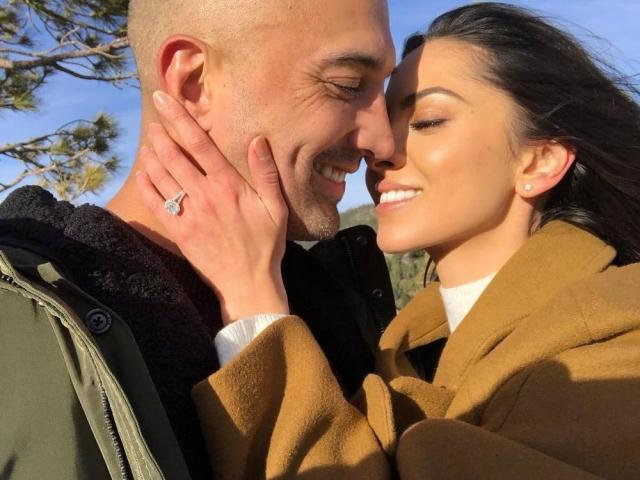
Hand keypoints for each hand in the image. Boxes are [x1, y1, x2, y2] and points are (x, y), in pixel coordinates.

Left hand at [135, 91, 288, 324]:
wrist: (248, 284)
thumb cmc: (266, 246)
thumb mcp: (275, 208)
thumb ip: (266, 173)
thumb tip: (257, 140)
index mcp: (229, 186)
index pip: (200, 144)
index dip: (180, 119)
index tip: (165, 99)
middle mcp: (205, 196)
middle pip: (174, 156)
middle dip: (161, 133)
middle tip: (154, 118)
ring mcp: (189, 215)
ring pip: (162, 177)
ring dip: (151, 156)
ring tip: (148, 142)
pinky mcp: (179, 232)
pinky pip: (156, 204)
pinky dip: (146, 186)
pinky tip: (142, 173)